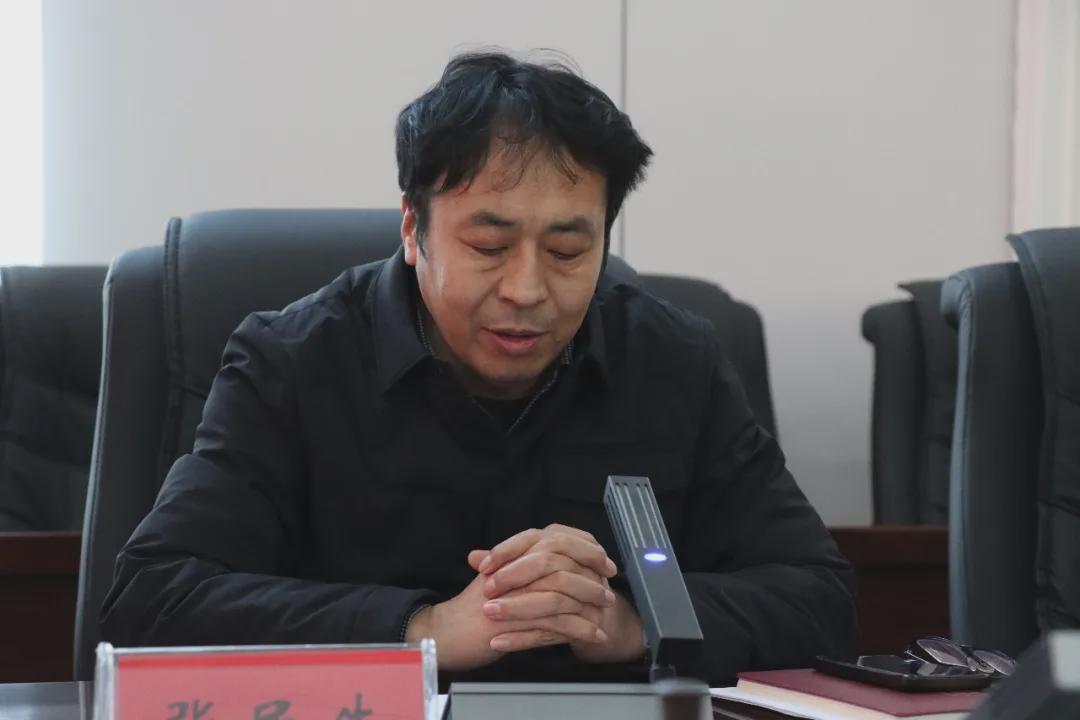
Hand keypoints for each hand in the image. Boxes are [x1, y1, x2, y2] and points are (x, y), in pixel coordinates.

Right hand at [403, 561, 615, 671]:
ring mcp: (515, 593)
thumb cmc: (472, 608)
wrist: (448, 631)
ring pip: (563, 592)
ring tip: (605, 613)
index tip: (602, 560)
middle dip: (591, 575)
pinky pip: (556, 623)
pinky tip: (593, 635)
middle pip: (563, 561)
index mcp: (513, 554)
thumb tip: (554, 559)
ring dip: (588, 603)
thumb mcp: (499, 578)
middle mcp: (514, 568)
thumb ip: (522, 566)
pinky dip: (580, 630)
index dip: (584, 548)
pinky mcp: (516, 620)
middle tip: (608, 588)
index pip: (555, 539)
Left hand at [468, 524, 645, 662]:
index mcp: (567, 542)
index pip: (535, 538)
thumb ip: (506, 563)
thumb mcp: (534, 570)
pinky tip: (500, 643)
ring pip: (550, 598)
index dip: (507, 550)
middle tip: (486, 590)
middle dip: (513, 577)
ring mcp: (588, 594)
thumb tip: (473, 556)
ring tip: (490, 616)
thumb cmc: (563, 588)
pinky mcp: (587, 623)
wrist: (600, 618)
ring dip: (517, 608)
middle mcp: (582, 564)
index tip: (482, 566)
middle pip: (546, 563)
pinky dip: (524, 638)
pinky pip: (553, 631)